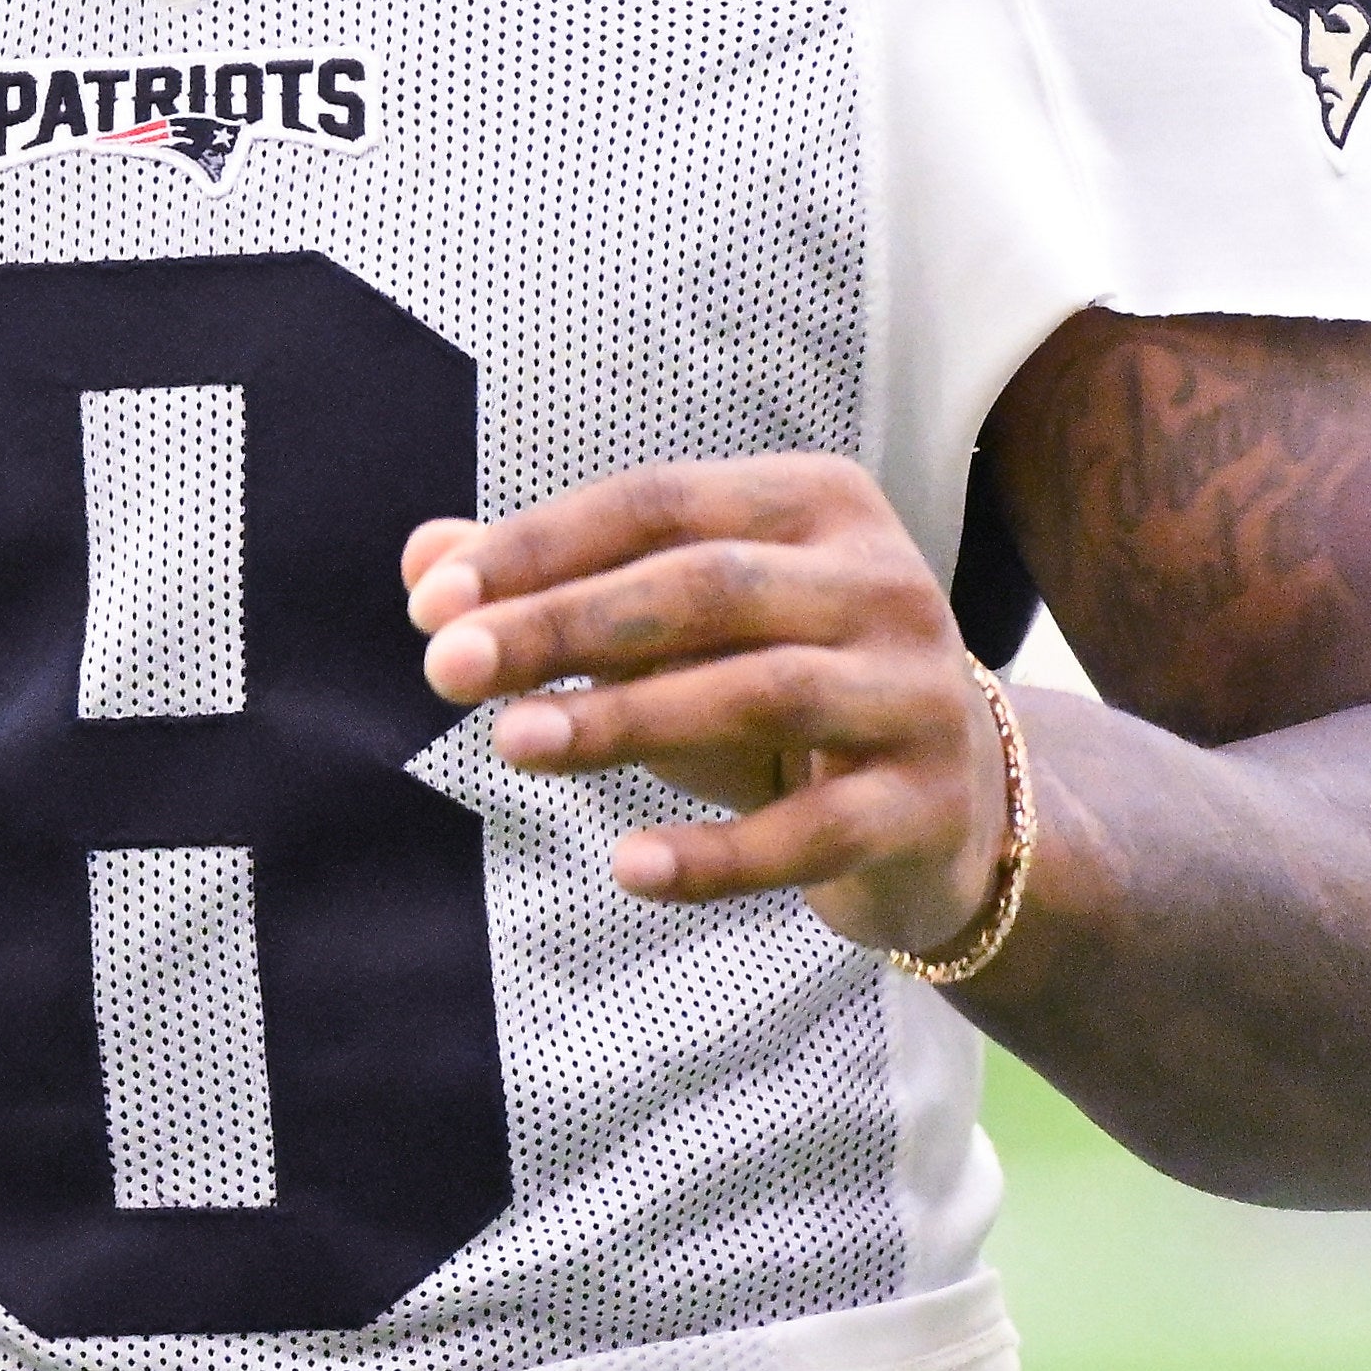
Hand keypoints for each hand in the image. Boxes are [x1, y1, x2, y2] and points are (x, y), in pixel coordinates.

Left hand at [405, 453, 1017, 963]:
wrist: (950, 810)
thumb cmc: (780, 689)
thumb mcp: (675, 632)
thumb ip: (560, 588)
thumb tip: (420, 558)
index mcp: (818, 504)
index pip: (660, 505)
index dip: (540, 549)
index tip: (429, 604)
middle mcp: (882, 582)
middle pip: (708, 586)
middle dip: (566, 623)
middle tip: (446, 669)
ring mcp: (917, 693)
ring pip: (762, 692)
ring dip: (624, 719)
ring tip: (510, 743)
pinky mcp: (927, 806)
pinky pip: (813, 830)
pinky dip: (716, 853)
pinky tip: (625, 866)